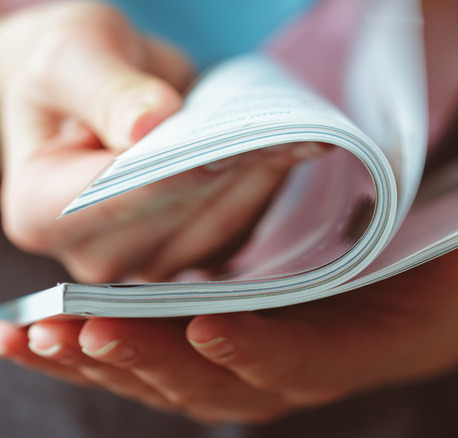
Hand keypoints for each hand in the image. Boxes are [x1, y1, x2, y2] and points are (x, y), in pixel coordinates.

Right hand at [0, 2, 320, 281]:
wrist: (95, 97)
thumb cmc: (74, 74)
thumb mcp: (72, 55)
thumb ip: (103, 89)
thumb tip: (147, 125)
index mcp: (40, 212)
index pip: (118, 198)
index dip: (177, 170)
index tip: (228, 141)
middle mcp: (95, 253)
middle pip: (177, 216)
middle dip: (229, 167)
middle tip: (278, 126)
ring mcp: (149, 261)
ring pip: (221, 225)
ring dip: (259, 177)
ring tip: (291, 130)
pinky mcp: (194, 253)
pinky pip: (242, 227)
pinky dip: (265, 185)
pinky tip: (284, 148)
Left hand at [0, 223, 457, 423]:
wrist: (375, 316)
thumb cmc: (402, 292)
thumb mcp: (441, 273)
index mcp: (328, 360)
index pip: (290, 366)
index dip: (255, 352)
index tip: (212, 326)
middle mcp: (268, 379)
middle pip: (204, 380)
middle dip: (148, 358)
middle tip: (91, 324)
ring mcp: (222, 372)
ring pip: (153, 377)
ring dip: (95, 358)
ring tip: (37, 331)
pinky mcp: (188, 355)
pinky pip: (129, 361)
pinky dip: (78, 352)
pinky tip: (27, 335)